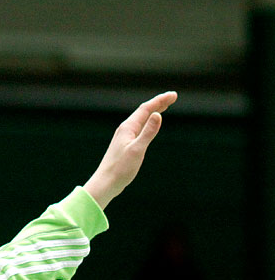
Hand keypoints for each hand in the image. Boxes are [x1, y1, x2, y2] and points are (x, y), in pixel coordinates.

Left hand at [84, 91, 177, 209]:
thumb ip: (148, 132)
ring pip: (140, 120)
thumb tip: (158, 114)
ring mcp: (124, 138)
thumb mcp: (137, 150)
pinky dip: (147, 123)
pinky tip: (149, 126)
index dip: (160, 101)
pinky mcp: (124, 146)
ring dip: (153, 112)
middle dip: (158, 104)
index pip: (146, 109)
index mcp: (127, 128)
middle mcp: (125, 130)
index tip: (173, 95)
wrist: (105, 183)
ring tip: (164, 107)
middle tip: (173, 97)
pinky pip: (138, 129)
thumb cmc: (120, 169)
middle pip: (143, 112)